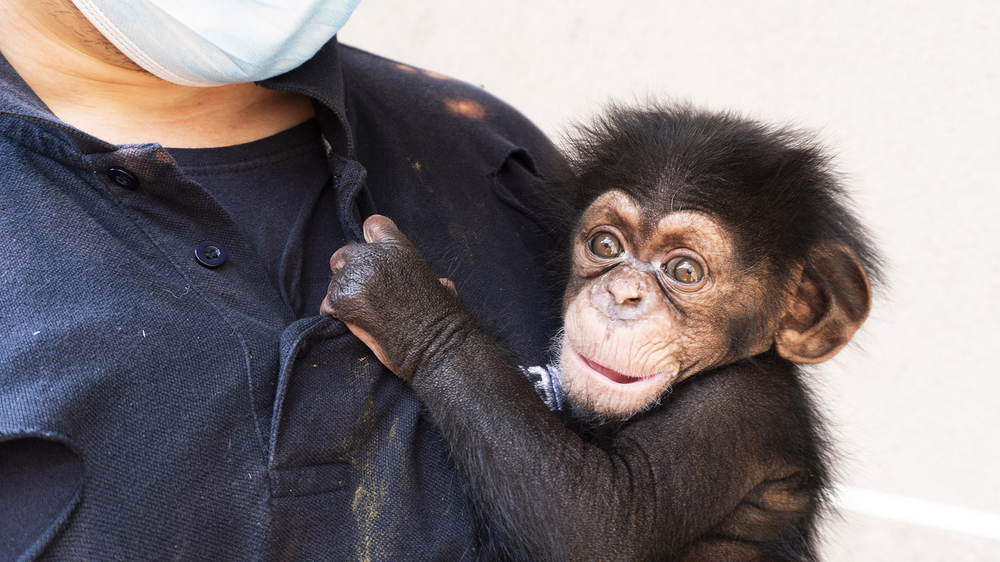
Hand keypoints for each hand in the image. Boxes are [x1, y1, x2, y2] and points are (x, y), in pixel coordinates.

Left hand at [320, 215, 464, 379]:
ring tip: (364, 315)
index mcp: (399, 248)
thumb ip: (431, 276)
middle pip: (344, 254)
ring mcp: (356, 277)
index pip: (373, 225)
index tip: (369, 256)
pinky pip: (328, 305)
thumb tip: (441, 283)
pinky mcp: (342, 300)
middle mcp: (374, 256)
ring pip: (334, 283)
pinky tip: (354, 324)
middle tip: (361, 294)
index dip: (369, 239)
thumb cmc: (443, 320)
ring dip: (344, 298)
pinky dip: (337, 316)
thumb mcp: (443, 286)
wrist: (434, 343)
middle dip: (348, 272)